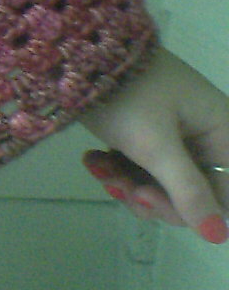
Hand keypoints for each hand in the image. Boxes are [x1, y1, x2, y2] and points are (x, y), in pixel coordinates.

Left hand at [76, 46, 228, 243]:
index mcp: (222, 132)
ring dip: (129, 183)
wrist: (76, 52)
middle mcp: (205, 133)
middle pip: (191, 192)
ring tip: (100, 170)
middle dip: (150, 195)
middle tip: (117, 185)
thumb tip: (220, 237)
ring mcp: (175, 131)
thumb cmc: (125, 94)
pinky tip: (94, 161)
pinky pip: (142, 164)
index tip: (146, 198)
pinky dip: (118, 167)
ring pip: (162, 181)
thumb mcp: (154, 145)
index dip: (188, 208)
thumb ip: (188, 191)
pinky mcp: (146, 129)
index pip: (224, 194)